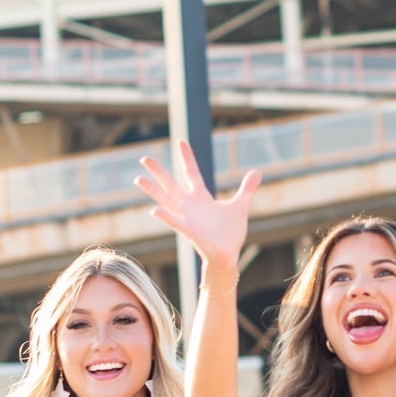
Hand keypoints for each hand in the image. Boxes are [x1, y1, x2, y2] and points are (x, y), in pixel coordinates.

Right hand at [135, 142, 260, 273]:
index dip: (187, 157)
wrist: (228, 255)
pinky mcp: (188, 230)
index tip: (181, 142)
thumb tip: (257, 172)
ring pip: (166, 200)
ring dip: (153, 190)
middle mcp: (189, 205)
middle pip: (171, 183)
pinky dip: (165, 216)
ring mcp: (186, 217)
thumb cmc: (230, 233)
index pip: (191, 172)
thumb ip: (246, 189)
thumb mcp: (240, 206)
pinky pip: (174, 222)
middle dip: (158, 171)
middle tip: (143, 158)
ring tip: (138, 179)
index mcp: (201, 197)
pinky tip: (155, 210)